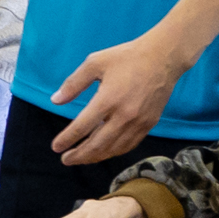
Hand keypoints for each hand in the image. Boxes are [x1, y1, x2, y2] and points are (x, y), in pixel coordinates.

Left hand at [47, 37, 188, 164]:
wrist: (163, 58)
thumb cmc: (126, 57)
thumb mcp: (95, 63)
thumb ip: (73, 83)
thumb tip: (55, 100)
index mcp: (108, 99)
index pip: (83, 127)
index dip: (67, 139)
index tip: (56, 147)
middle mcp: (124, 115)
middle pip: (98, 144)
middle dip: (79, 155)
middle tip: (66, 159)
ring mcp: (139, 122)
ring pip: (114, 148)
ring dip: (95, 157)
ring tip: (82, 158)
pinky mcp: (149, 124)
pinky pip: (129, 145)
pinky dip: (114, 151)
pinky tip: (104, 151)